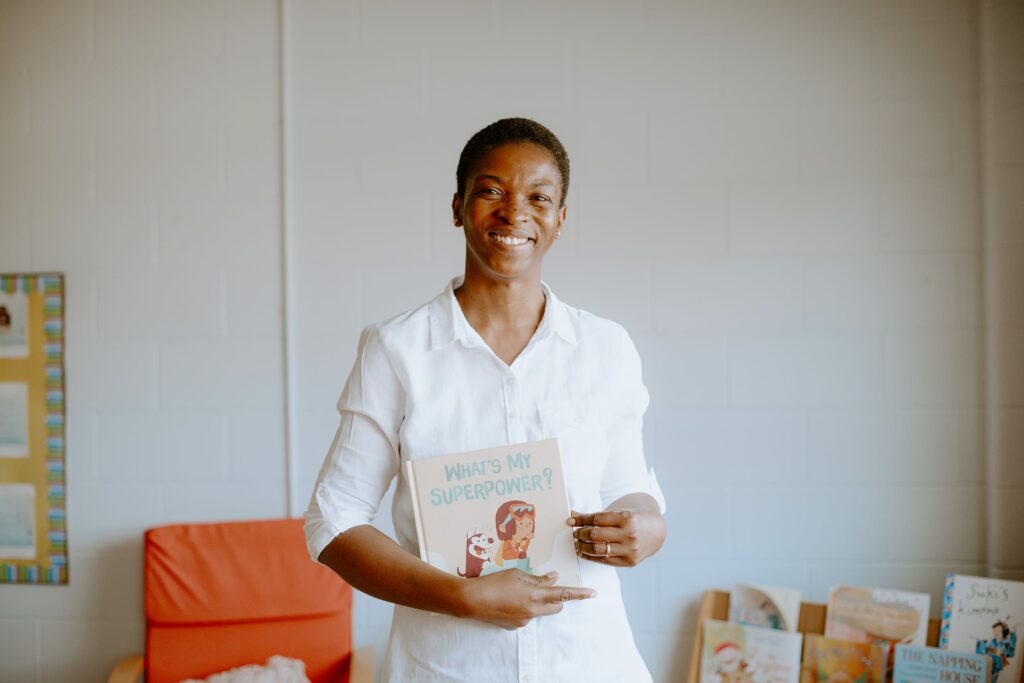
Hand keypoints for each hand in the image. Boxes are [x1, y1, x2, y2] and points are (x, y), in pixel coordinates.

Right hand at [457, 570, 595, 629]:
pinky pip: (526, 616)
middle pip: (555, 606)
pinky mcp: (514, 626)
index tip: (593, 593)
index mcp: (536, 595)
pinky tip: (509, 600)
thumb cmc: (494, 582)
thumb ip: (537, 578)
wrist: (472, 601)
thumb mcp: (517, 574)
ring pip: (540, 611)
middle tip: (544, 586)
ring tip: (518, 591)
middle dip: (555, 598)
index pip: (563, 594)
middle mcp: (534, 610)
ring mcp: (524, 620)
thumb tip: (552, 578)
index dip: (580, 594)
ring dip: (538, 602)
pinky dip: (524, 608)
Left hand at [569, 504, 665, 566]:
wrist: (656, 532)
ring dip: (582, 546)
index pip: (597, 519)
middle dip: (581, 533)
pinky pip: (604, 561)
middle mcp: (629, 534)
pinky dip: (590, 557)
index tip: (571, 520)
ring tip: (577, 542)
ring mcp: (630, 550)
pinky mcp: (629, 562)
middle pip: (595, 535)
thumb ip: (597, 516)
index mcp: (627, 518)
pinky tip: (584, 552)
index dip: (581, 519)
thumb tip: (573, 515)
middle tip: (575, 532)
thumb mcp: (619, 512)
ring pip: (598, 550)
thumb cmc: (634, 519)